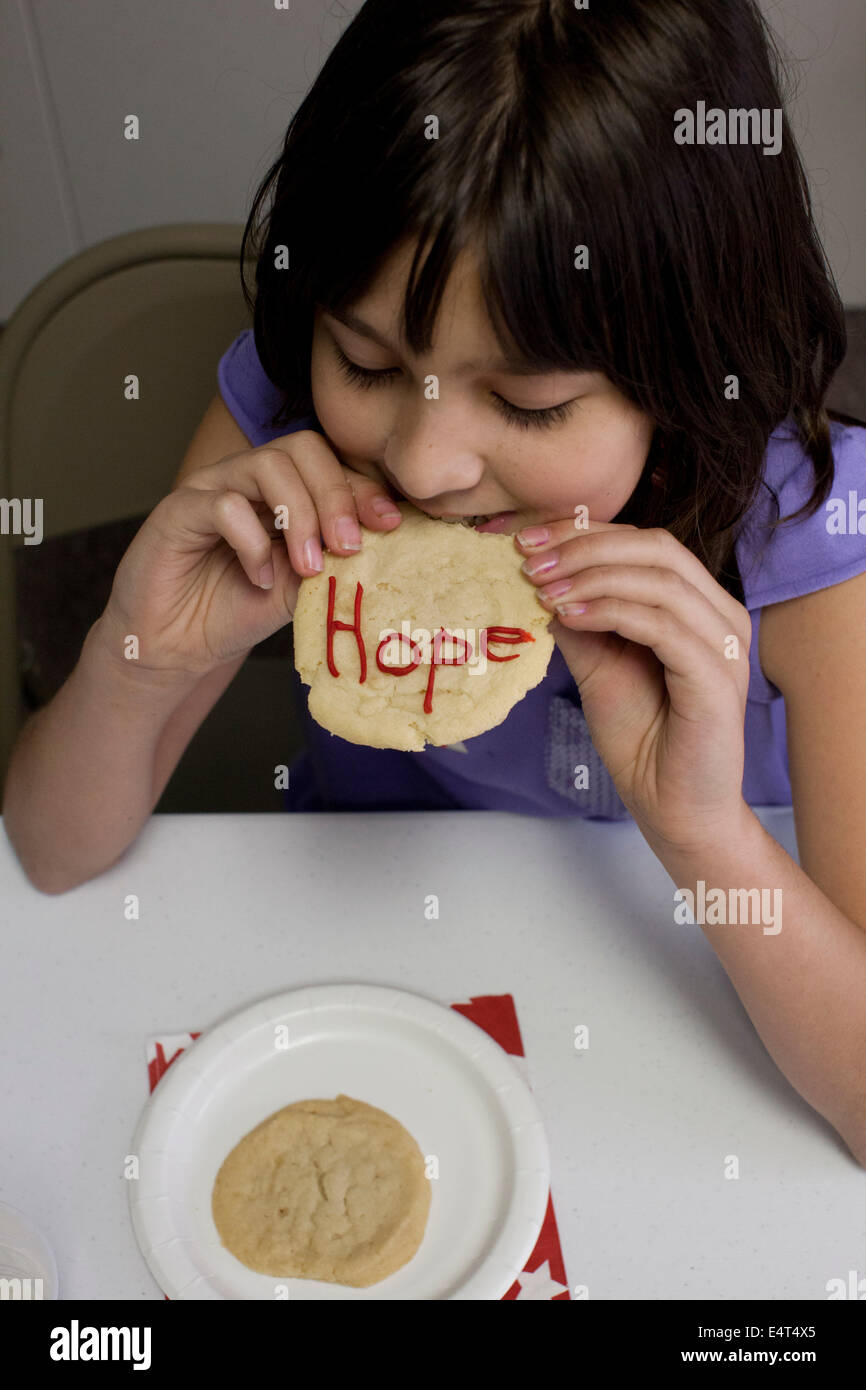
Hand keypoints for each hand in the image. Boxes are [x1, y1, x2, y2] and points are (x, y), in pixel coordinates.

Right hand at [99, 432, 403, 677]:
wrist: (176, 646)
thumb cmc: (236, 611)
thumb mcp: (301, 589)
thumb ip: (334, 561)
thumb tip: (383, 546)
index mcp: (283, 490)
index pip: (330, 463)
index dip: (363, 488)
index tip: (390, 525)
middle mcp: (247, 478)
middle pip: (303, 448)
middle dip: (336, 496)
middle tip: (348, 546)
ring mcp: (212, 487)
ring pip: (267, 464)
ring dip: (300, 515)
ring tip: (307, 566)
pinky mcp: (178, 510)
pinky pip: (224, 504)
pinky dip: (252, 542)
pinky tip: (259, 577)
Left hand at [515, 518, 751, 851]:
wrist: (674, 808)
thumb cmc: (643, 741)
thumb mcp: (599, 666)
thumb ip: (579, 622)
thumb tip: (539, 578)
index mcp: (699, 604)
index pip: (644, 543)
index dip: (583, 531)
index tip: (523, 538)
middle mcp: (720, 615)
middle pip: (655, 546)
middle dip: (584, 544)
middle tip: (529, 558)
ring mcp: (724, 644)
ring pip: (658, 578)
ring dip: (591, 575)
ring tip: (541, 587)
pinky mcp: (716, 677)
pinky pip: (661, 625)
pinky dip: (610, 612)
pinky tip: (569, 615)